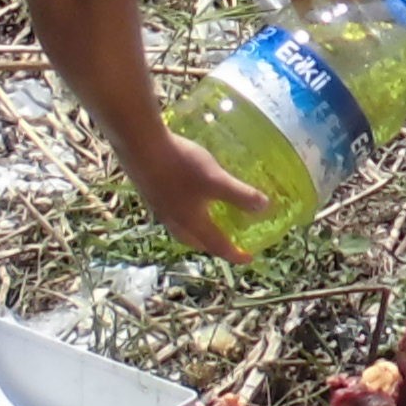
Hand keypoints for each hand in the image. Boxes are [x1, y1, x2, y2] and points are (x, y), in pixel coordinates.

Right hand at [133, 130, 273, 260]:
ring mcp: (158, 206)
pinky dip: (183, 211)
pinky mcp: (150, 190)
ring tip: (205, 219)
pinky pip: (171, 210)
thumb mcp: (216, 180)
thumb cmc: (180, 166)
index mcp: (191, 223)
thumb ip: (240, 195)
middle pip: (194, 240)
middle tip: (225, 242)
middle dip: (211, 244)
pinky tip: (186, 195)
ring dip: (195, 229)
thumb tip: (265, 207)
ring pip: (180, 226)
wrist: (140, 146)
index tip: (248, 258)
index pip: (217, 245)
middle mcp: (173, 220)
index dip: (234, 254)